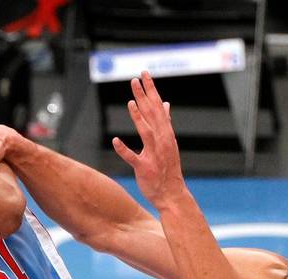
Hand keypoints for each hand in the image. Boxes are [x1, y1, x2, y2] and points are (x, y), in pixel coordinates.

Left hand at [111, 72, 186, 207]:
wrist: (171, 193)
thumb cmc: (167, 168)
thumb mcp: (168, 143)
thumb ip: (165, 123)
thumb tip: (165, 104)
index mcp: (166, 133)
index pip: (158, 107)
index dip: (151, 90)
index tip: (145, 75)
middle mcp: (162, 141)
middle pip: (152, 115)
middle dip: (144, 96)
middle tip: (136, 79)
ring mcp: (154, 154)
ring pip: (146, 132)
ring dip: (139, 117)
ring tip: (131, 102)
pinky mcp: (145, 168)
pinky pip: (133, 157)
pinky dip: (124, 149)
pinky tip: (115, 141)